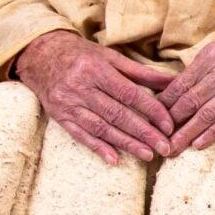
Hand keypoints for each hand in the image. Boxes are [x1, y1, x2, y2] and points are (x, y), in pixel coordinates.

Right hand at [13, 31, 178, 165]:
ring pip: (101, 127)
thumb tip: (173, 82)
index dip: (151, 110)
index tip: (168, 125)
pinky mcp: (60, 116)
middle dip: (144, 132)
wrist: (41, 55)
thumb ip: (141, 72)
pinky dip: (97, 148)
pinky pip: (80, 135)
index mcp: (97, 69)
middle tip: (164, 147)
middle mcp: (81, 87)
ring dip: (126, 144)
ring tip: (147, 155)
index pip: (129, 94)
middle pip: (117, 114)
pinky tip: (113, 159)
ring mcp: (69, 103)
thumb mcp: (110, 57)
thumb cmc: (82, 55)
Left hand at [151, 19, 214, 155]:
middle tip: (155, 140)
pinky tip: (198, 145)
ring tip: (172, 149)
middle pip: (189, 101)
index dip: (163, 104)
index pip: (179, 85)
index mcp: (209, 58)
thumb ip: (195, 72)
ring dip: (187, 134)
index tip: (148, 120)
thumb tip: (169, 92)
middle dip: (170, 123)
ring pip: (206, 114)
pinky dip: (212, 133)